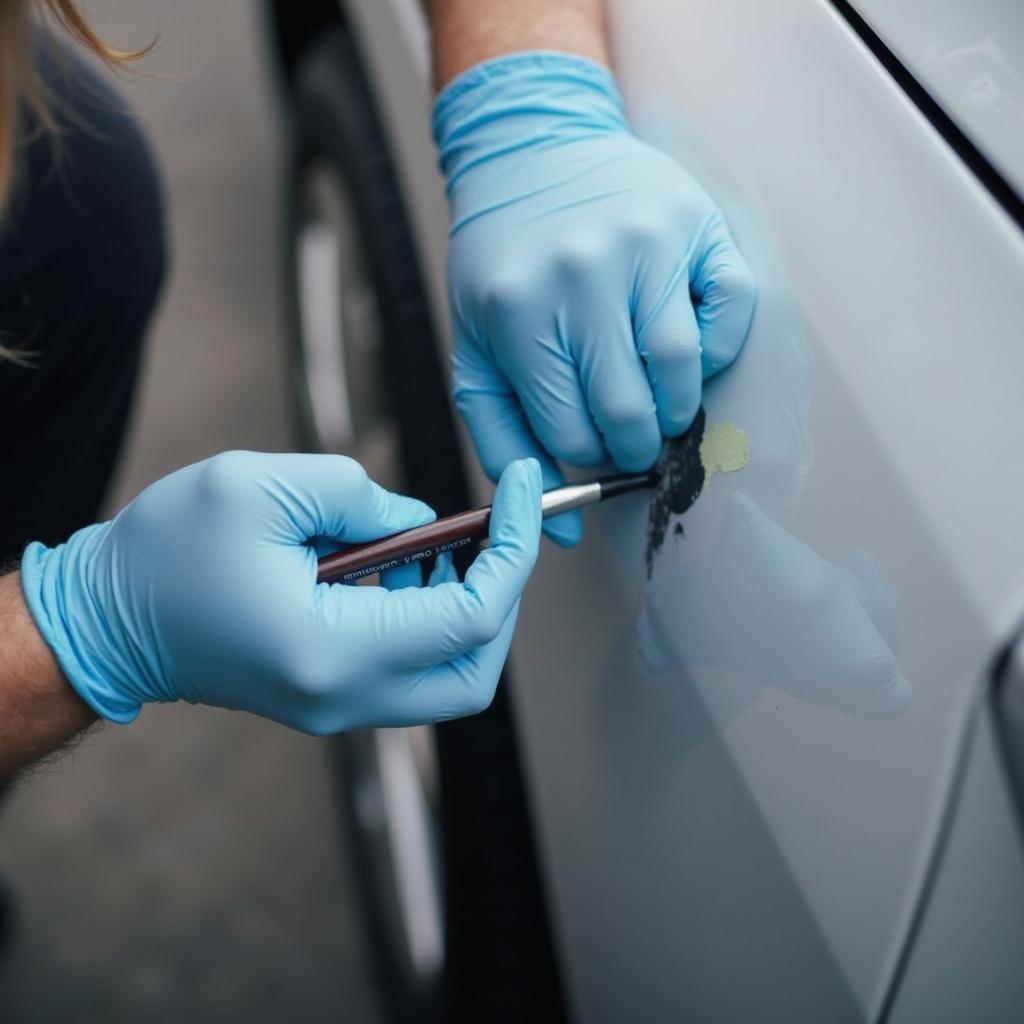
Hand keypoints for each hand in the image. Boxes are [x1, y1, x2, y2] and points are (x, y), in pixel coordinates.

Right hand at [20, 453, 541, 732]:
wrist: (107, 620)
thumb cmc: (166, 552)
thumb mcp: (259, 486)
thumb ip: (360, 496)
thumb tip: (422, 524)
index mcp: (330, 649)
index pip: (470, 617)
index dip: (513, 550)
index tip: (525, 492)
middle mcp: (342, 696)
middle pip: (474, 672)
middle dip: (503, 597)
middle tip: (493, 534)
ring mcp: (337, 707)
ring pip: (448, 678)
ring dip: (464, 606)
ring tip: (426, 544)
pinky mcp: (330, 697)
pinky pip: (409, 670)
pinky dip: (428, 619)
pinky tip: (398, 568)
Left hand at [434, 52, 755, 544]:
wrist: (531, 156)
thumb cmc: (503, 267)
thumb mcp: (476, 352)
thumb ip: (506, 442)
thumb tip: (560, 525)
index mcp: (520, 313)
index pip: (573, 432)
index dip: (587, 454)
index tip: (594, 444)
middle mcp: (583, 275)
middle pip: (631, 411)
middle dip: (634, 444)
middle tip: (630, 435)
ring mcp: (646, 244)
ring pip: (684, 370)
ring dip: (677, 408)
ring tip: (658, 400)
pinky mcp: (697, 224)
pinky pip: (734, 310)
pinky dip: (720, 347)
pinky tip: (687, 347)